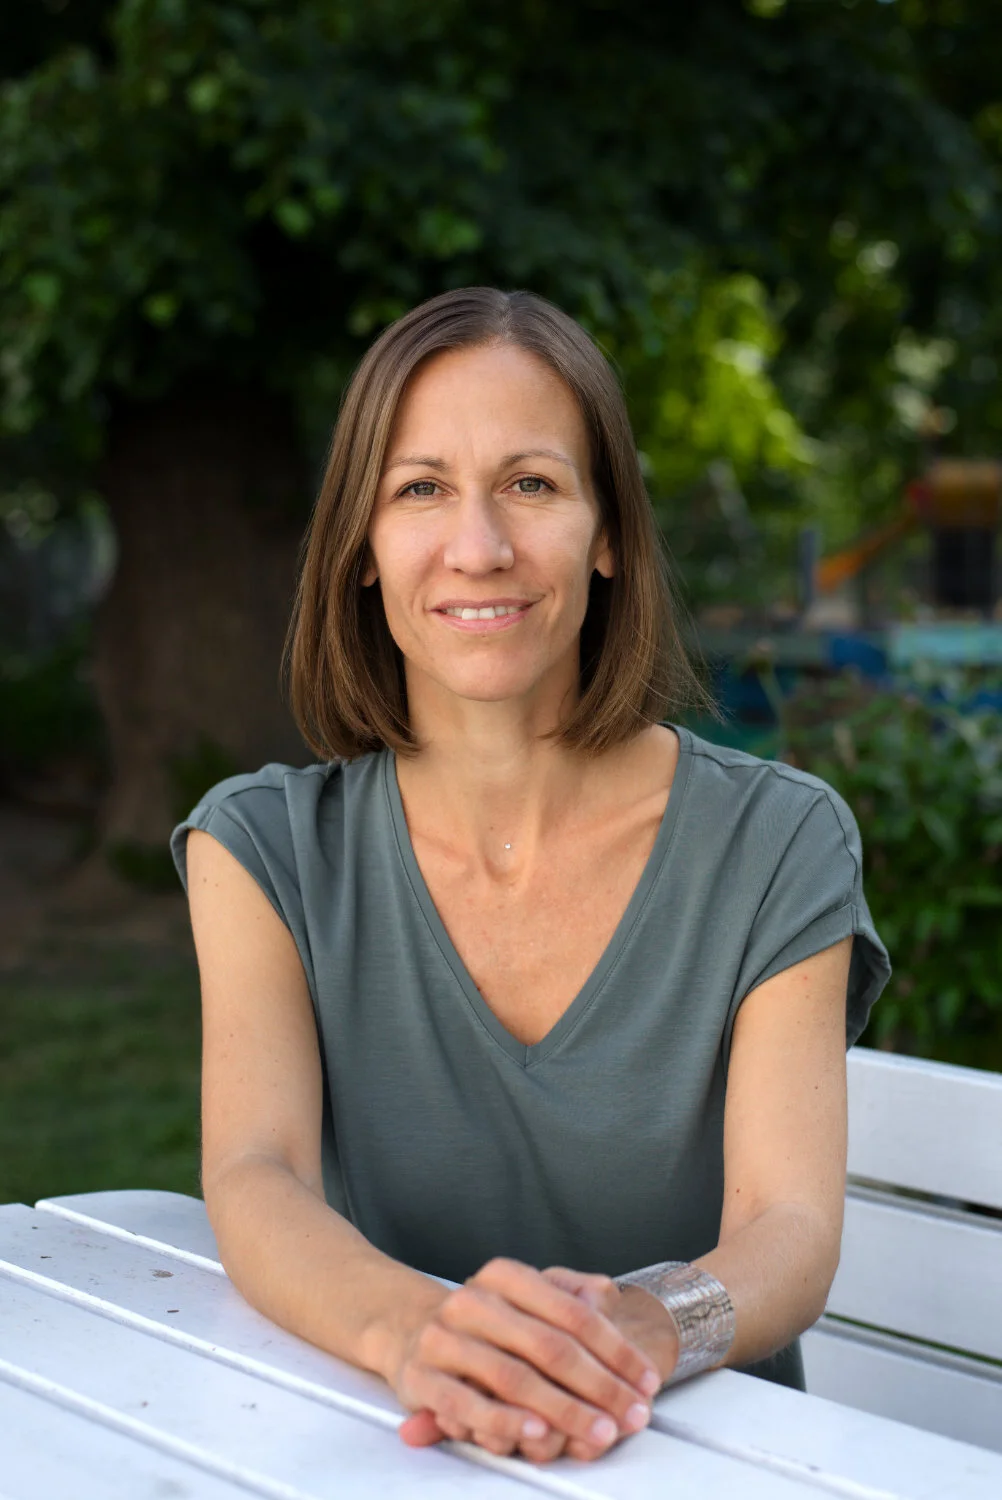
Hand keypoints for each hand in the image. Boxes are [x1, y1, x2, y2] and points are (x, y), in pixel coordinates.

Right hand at [390, 1257, 661, 1463]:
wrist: (407, 1328)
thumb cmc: (484, 1322)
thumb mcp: (524, 1296)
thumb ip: (569, 1292)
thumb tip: (609, 1292)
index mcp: (504, 1275)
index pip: (573, 1313)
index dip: (616, 1350)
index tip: (646, 1379)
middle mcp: (473, 1301)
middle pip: (551, 1347)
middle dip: (601, 1386)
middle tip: (634, 1413)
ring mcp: (444, 1338)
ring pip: (514, 1377)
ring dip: (565, 1409)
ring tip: (601, 1430)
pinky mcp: (420, 1377)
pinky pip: (467, 1403)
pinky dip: (505, 1420)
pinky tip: (537, 1432)